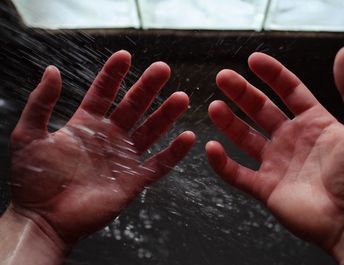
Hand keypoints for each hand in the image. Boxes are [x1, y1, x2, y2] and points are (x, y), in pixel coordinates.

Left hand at [9, 51, 194, 246]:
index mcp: (86, 124)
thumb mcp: (29, 135)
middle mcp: (109, 137)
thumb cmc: (33, 180)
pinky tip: (188, 137)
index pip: (104, 92)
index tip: (125, 55)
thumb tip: (52, 70)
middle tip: (162, 69)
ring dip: (166, 115)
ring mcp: (123, 158)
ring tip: (181, 98)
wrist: (43, 219)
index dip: (114, 74)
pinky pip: (159, 164)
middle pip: (133, 106)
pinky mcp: (133, 180)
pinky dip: (174, 153)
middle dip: (148, 87)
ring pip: (150, 131)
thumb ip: (41, 103)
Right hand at [206, 46, 343, 251]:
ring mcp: (277, 164)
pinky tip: (212, 147)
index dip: (271, 74)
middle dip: (241, 93)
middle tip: (223, 78)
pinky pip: (237, 173)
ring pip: (245, 138)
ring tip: (214, 107)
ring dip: (228, 122)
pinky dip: (222, 163)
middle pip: (260, 110)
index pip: (288, 91)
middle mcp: (292, 140)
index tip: (253, 60)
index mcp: (314, 123)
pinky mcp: (266, 188)